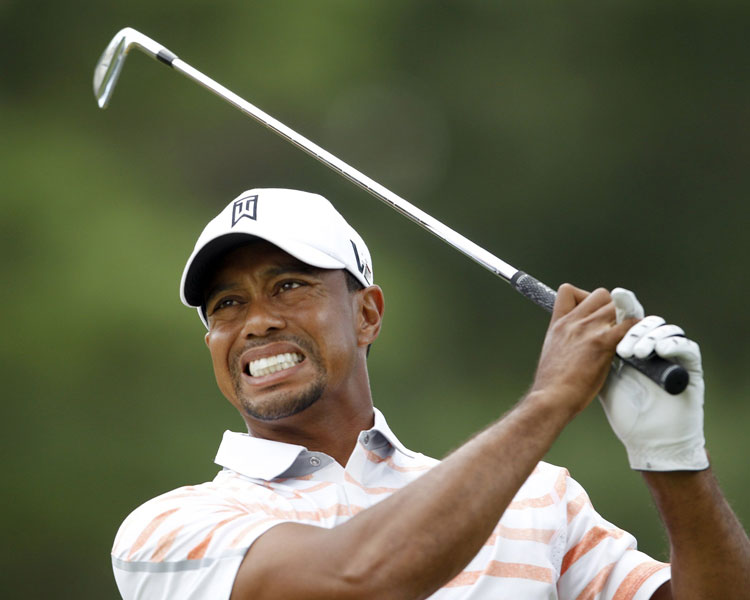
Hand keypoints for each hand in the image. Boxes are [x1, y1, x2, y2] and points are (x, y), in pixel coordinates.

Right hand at [530, 285, 636, 418]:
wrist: (551, 398)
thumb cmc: (553, 383)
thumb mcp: (553, 351)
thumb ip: (567, 338)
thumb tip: (581, 341)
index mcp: (558, 323)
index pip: (568, 290)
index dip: (585, 297)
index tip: (592, 313)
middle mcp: (572, 322)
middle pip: (600, 295)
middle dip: (611, 307)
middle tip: (616, 326)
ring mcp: (586, 330)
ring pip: (615, 305)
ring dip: (625, 317)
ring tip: (627, 334)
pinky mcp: (601, 343)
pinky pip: (627, 325)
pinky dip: (636, 329)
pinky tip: (637, 342)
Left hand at [599, 288, 708, 470]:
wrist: (648, 440)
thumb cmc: (624, 411)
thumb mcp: (603, 376)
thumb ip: (596, 350)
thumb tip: (577, 324)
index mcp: (632, 346)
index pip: (627, 317)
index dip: (621, 306)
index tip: (612, 298)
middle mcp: (653, 347)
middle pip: (645, 319)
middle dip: (632, 325)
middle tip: (620, 345)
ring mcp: (673, 356)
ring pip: (665, 329)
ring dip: (649, 337)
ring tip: (636, 354)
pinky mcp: (690, 368)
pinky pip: (688, 348)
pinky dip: (675, 345)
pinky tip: (661, 350)